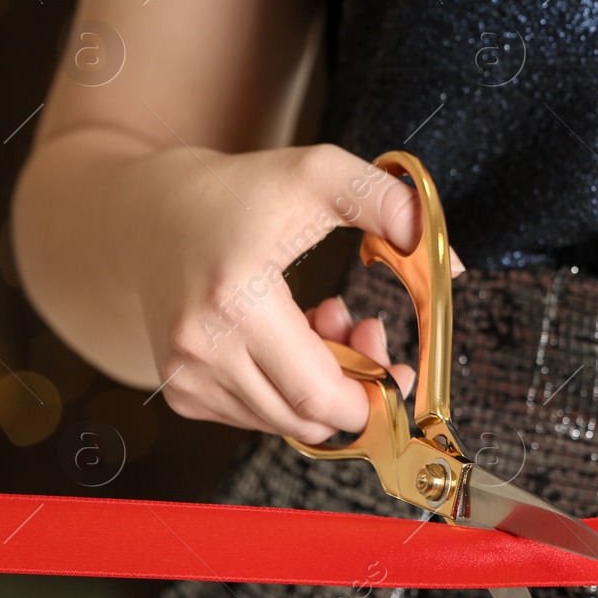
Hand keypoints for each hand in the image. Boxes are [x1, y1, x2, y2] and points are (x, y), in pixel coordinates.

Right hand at [111, 142, 462, 442]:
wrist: (147, 213)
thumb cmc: (240, 193)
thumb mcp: (321, 175)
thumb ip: (392, 205)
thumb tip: (450, 265)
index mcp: (235, 301)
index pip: (319, 397)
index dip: (373, 398)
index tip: (399, 369)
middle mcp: (200, 349)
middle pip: (309, 420)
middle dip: (356, 387)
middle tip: (368, 329)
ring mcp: (185, 378)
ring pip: (286, 423)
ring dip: (322, 385)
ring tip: (324, 320)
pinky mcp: (180, 393)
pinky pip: (259, 417)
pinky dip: (287, 391)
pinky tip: (288, 340)